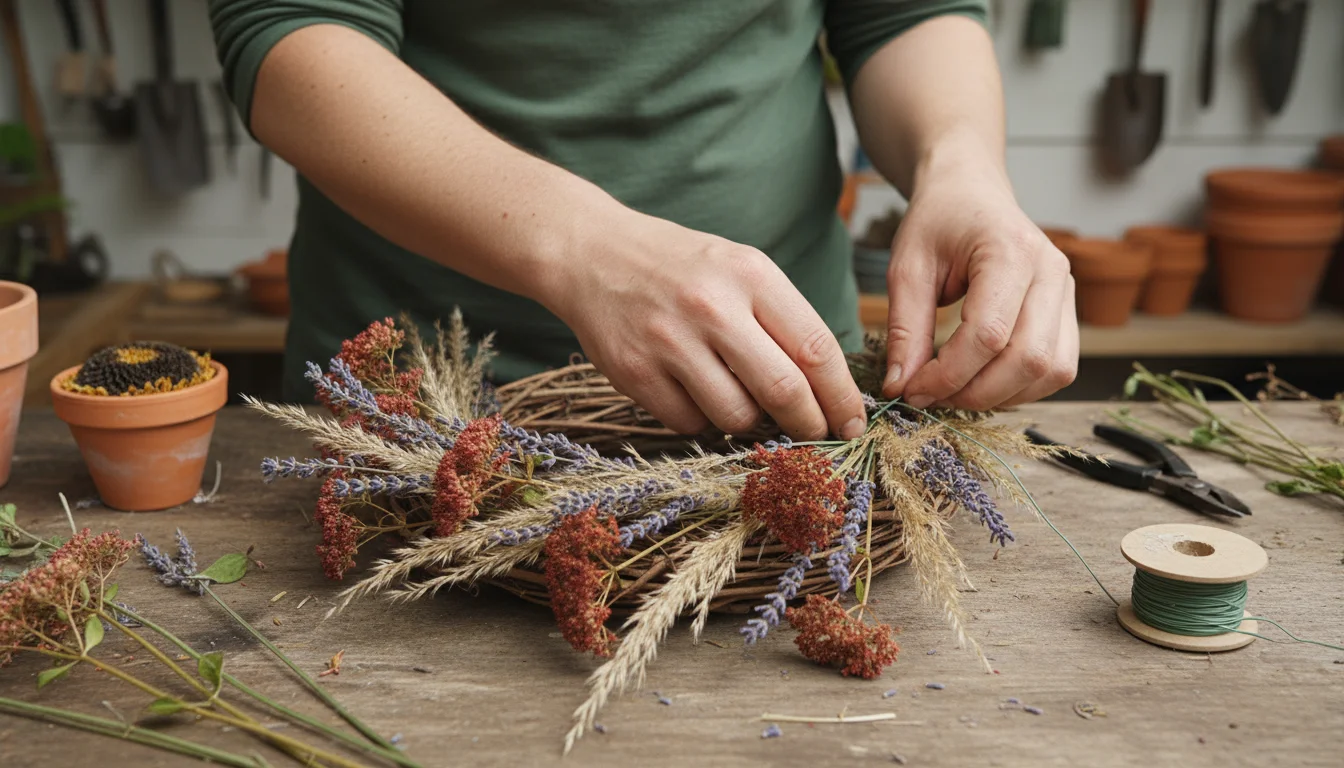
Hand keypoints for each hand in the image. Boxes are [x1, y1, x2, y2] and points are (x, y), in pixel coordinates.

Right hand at [543, 211, 866, 440]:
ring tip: (747, 404)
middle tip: (816, 435)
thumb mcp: (739, 267)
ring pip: (737, 416)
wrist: (591, 253)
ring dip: (753, 425)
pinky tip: (699, 395)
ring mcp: (670, 343)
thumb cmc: (680, 266)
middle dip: (810, 425)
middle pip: (784, 391)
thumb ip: (781, 319)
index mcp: (750, 275)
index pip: (816, 349)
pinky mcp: (635, 374)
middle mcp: (712, 308)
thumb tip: (826, 389)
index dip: (841, 396)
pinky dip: (705, 422)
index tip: (852, 421)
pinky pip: (691, 424)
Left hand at [881, 156, 1077, 410]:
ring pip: (1050, 371)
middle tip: (929, 397)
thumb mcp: (907, 268)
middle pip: (1028, 359)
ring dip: (999, 396)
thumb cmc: (938, 221)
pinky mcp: (1068, 313)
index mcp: (1012, 251)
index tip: (910, 390)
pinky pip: (1056, 369)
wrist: (970, 191)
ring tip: (952, 392)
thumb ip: (905, 329)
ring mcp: (1068, 293)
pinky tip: (981, 382)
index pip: (989, 334)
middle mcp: (1052, 272)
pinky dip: (1019, 388)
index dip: (948, 374)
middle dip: (974, 392)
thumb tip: (902, 386)